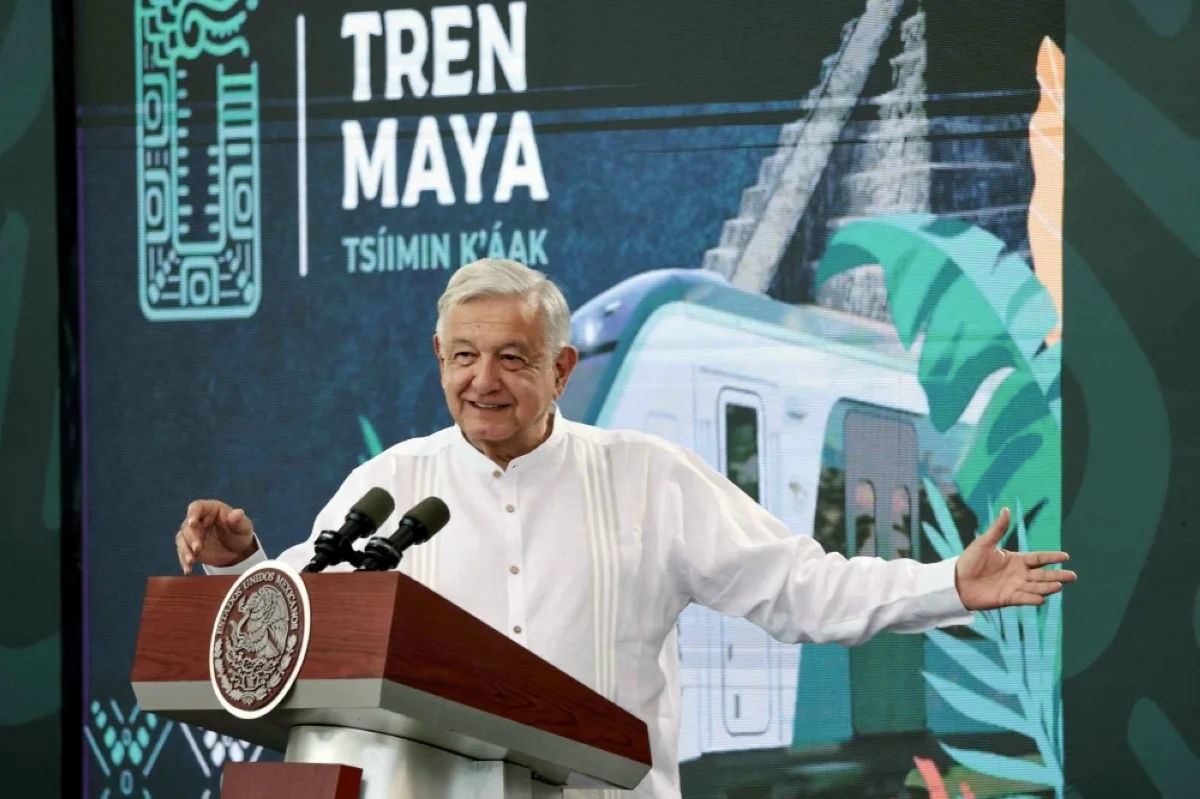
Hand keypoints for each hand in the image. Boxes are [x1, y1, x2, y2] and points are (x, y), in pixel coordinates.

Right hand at [175, 499, 257, 573]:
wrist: (237, 551)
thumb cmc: (240, 533)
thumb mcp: (243, 526)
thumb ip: (239, 520)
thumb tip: (237, 513)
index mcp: (210, 509)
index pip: (197, 507)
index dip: (193, 513)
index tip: (192, 522)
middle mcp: (198, 520)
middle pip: (187, 526)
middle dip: (191, 537)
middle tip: (197, 548)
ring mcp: (192, 534)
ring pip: (182, 540)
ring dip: (185, 550)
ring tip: (191, 561)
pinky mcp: (190, 548)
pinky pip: (183, 553)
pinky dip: (184, 561)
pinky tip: (188, 569)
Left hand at [955, 508, 1076, 610]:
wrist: (956, 581)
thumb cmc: (969, 561)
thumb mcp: (984, 543)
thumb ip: (998, 529)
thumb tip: (1006, 509)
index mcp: (1015, 559)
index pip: (1038, 558)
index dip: (1052, 557)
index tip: (1066, 556)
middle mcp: (1018, 574)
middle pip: (1042, 574)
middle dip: (1057, 575)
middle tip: (1072, 576)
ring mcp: (1015, 586)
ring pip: (1035, 587)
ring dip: (1047, 587)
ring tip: (1059, 586)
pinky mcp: (1008, 598)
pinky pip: (1023, 598)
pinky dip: (1031, 598)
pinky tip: (1042, 598)